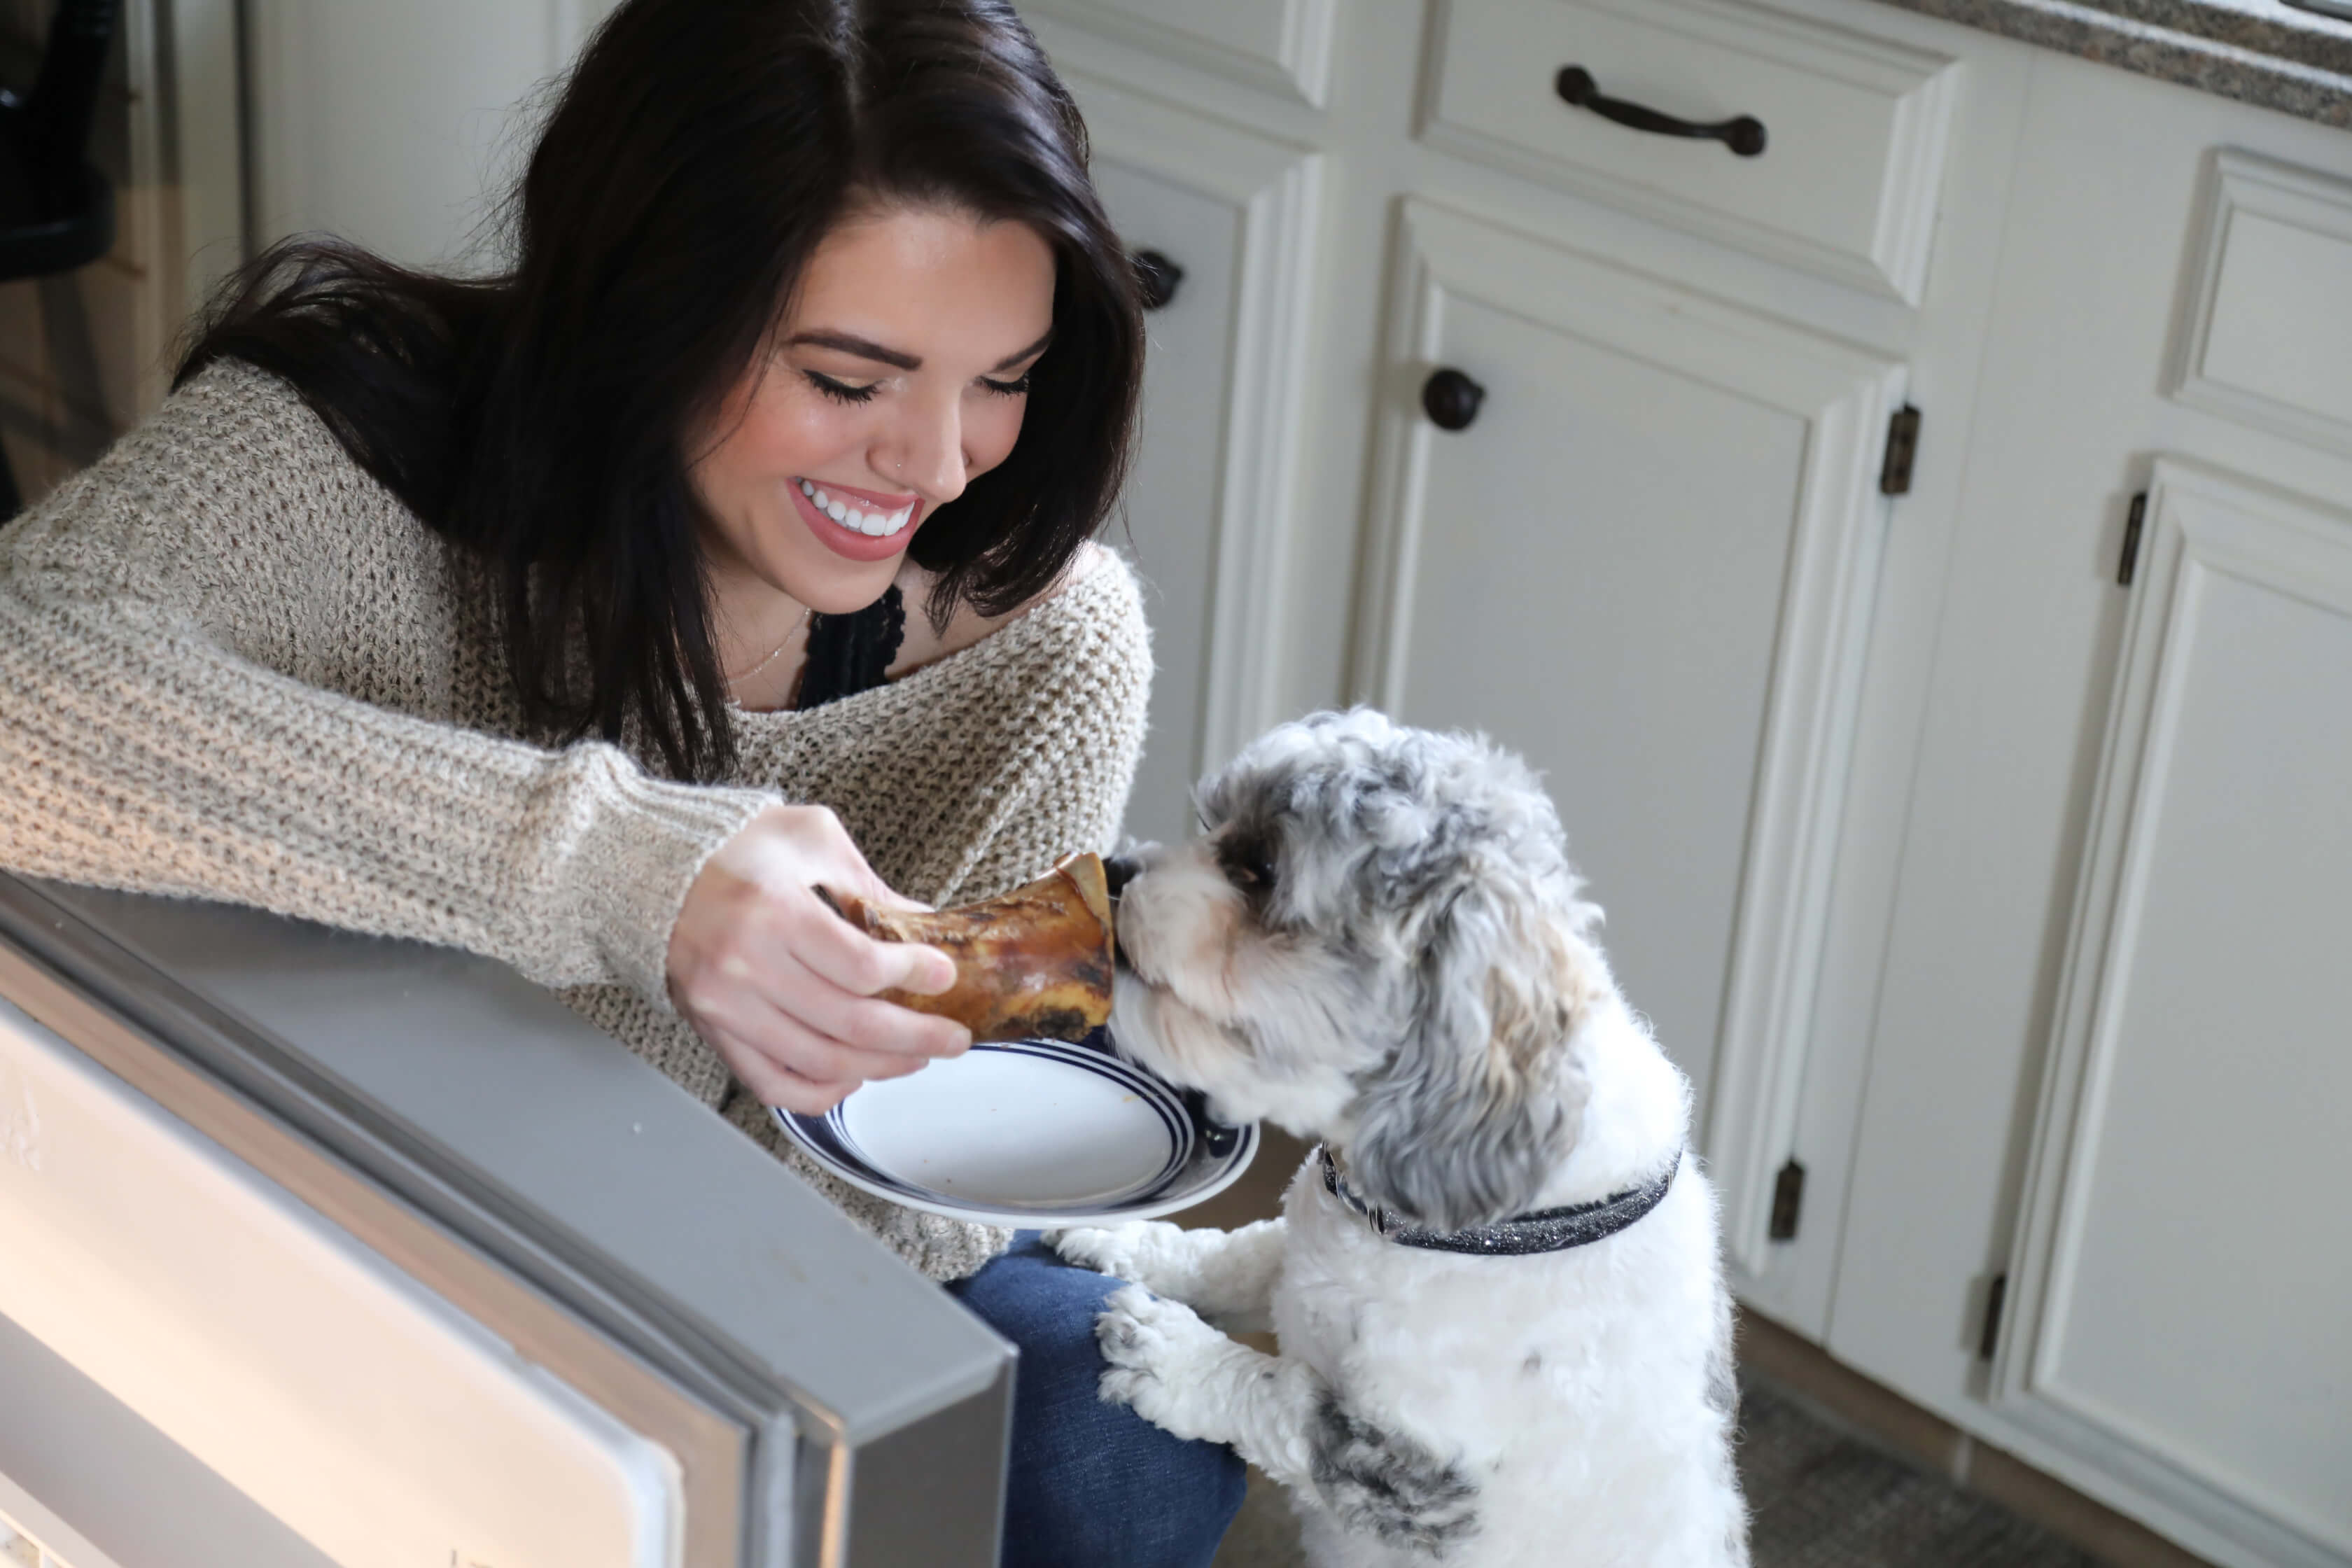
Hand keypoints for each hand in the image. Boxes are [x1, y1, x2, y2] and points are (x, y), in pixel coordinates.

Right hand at [666, 804, 968, 1113]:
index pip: (860, 965)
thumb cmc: (731, 848)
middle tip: (954, 1037)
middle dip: (917, 1036)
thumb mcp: (808, 838)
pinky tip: (856, 1078)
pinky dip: (821, 1093)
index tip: (946, 975)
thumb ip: (867, 883)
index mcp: (771, 910)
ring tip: (917, 1056)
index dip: (913, 975)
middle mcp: (744, 966)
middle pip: (850, 1023)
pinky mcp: (712, 1033)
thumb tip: (926, 923)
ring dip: (881, 1067)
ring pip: (820, 1062)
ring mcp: (725, 1007)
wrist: (647, 871)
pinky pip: (773, 1084)